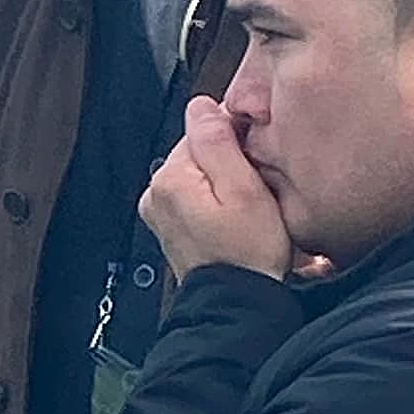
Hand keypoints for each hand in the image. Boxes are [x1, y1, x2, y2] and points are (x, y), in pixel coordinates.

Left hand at [139, 97, 292, 282]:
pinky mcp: (172, 229)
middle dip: (231, 164)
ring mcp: (161, 213)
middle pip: (201, 152)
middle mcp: (156, 193)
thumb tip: (202, 105)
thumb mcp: (244, 189)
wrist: (239, 308)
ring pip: (201, 175)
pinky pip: (198, 198)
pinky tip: (236, 223)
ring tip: (247, 212)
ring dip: (226, 185)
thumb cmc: (248, 255)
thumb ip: (219, 141)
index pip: (204, 129)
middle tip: (256, 192)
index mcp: (170, 177)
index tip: (256, 165)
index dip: (238, 141)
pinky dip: (218, 204)